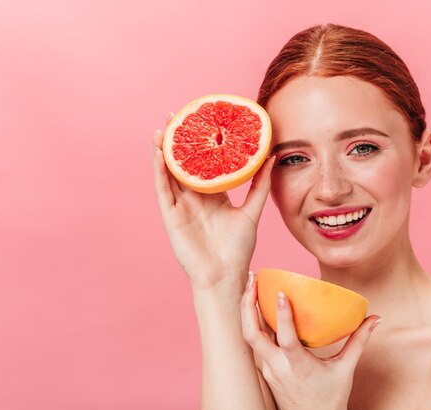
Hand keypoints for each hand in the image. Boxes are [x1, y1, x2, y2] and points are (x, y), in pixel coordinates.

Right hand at [152, 113, 275, 290]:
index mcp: (212, 196)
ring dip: (165, 149)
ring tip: (166, 125)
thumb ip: (260, 185)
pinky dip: (160, 169)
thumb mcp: (251, 211)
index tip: (205, 121)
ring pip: (170, 171)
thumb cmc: (238, 249)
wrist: (225, 275)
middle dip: (181, 140)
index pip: (205, 164)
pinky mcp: (171, 215)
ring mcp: (181, 205)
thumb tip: (272, 158)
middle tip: (181, 113)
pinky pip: (163, 188)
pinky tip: (159, 151)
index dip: (203, 144)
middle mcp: (194, 198)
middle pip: (185, 163)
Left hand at [241, 273, 381, 409]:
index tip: (280, 292)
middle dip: (248, 304)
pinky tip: (256, 304)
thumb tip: (376, 318)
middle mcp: (278, 367)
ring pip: (249, 337)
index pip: (286, 340)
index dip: (282, 316)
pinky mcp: (264, 368)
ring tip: (251, 284)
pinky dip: (253, 321)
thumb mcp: (346, 369)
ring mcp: (267, 369)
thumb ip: (359, 341)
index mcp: (299, 367)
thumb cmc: (330, 397)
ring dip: (247, 310)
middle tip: (253, 278)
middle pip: (252, 335)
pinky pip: (255, 342)